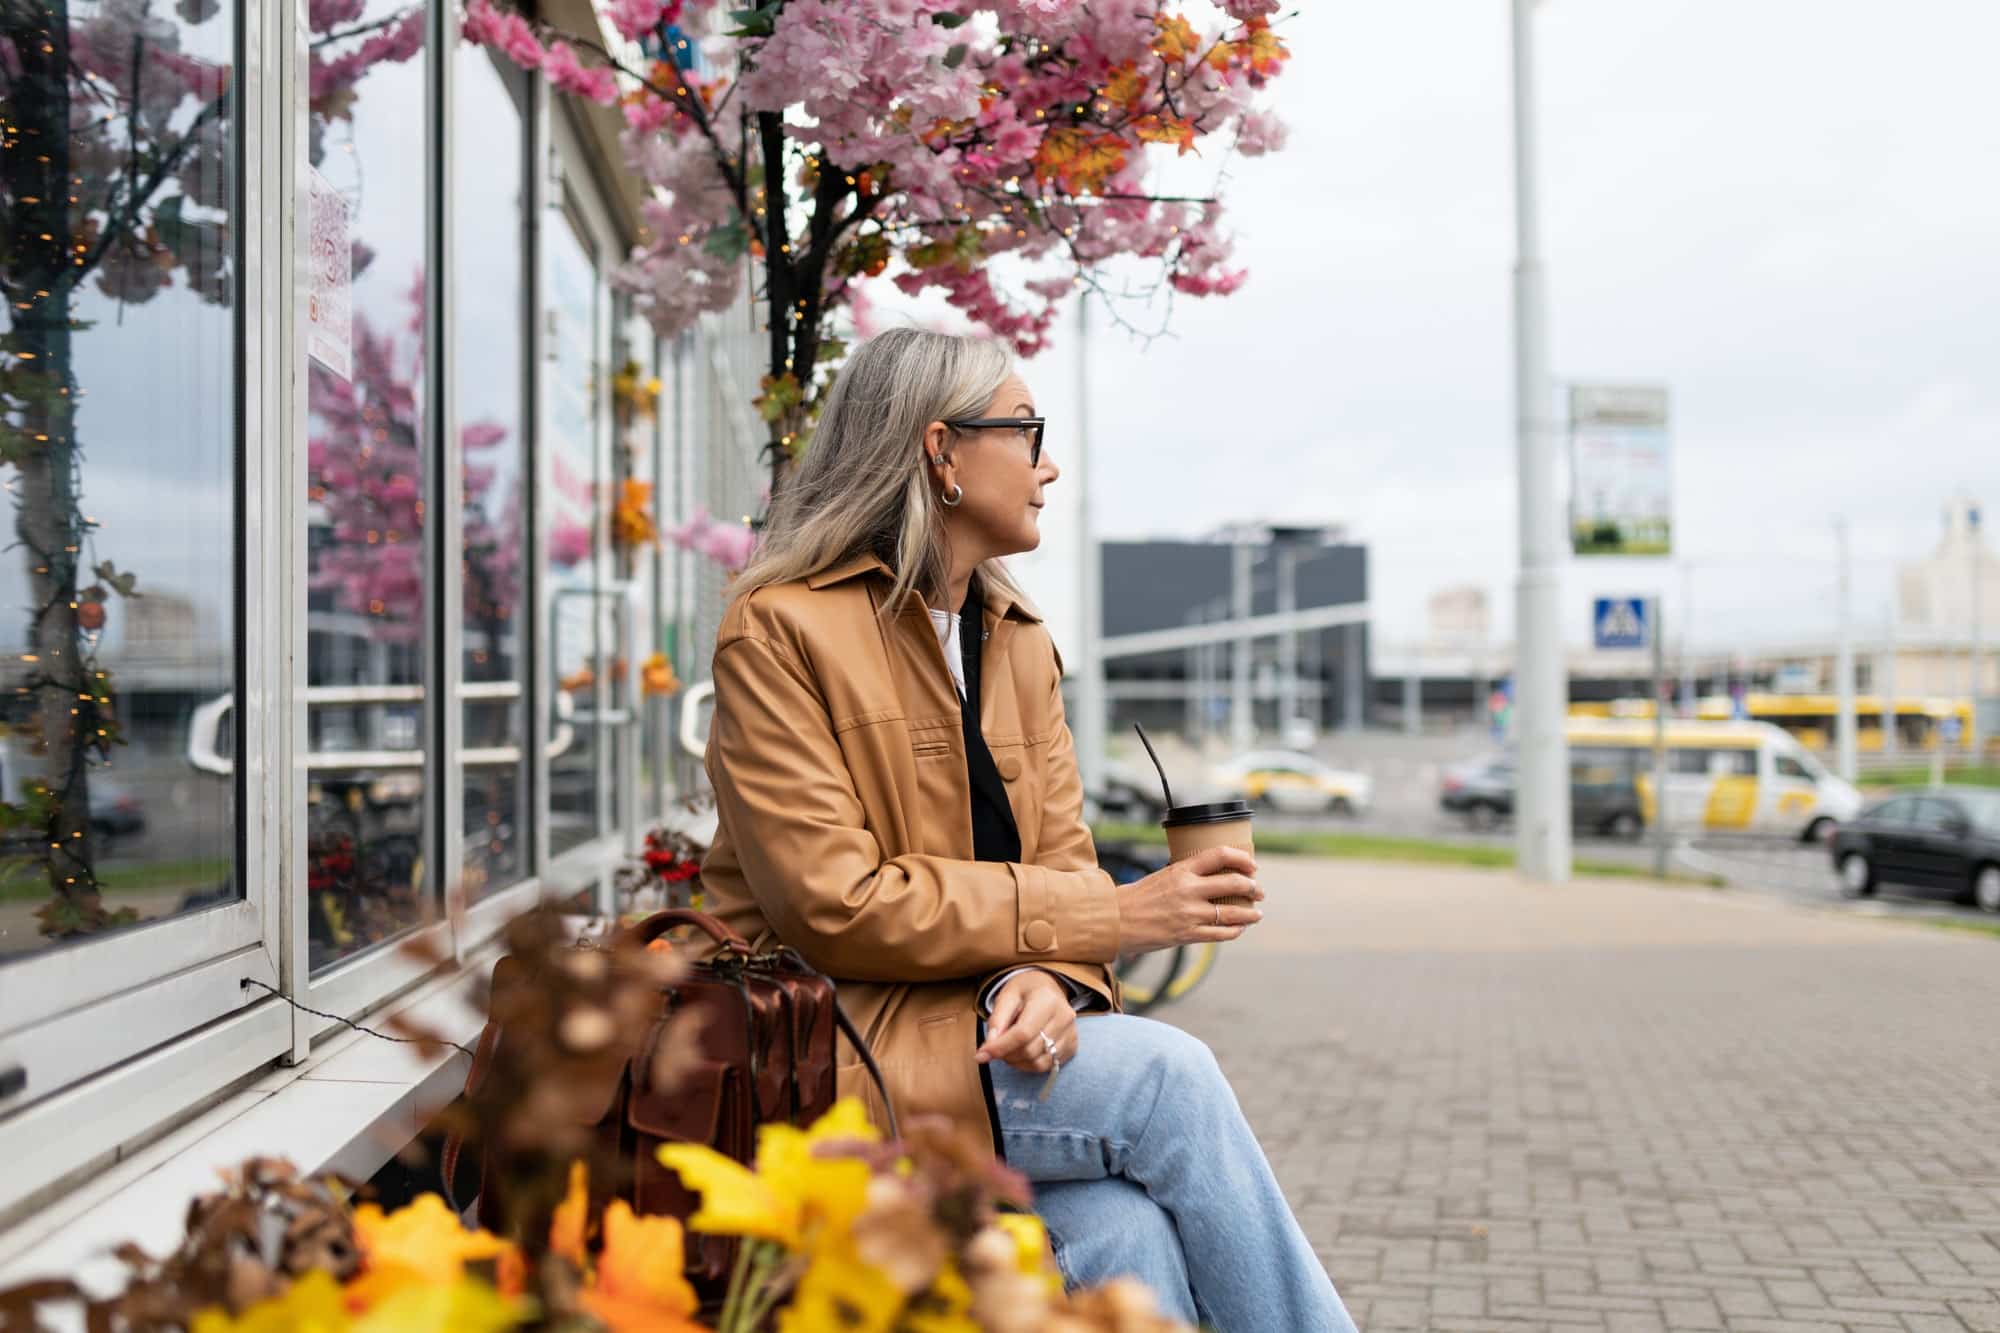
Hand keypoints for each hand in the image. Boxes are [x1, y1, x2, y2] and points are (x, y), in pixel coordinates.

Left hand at [976, 970, 1075, 1073]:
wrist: (1049, 987)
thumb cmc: (1026, 990)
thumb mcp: (1006, 995)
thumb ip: (997, 1021)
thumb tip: (988, 1048)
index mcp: (1047, 1000)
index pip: (1023, 1033)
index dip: (1000, 1047)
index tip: (981, 1055)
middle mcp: (1064, 1018)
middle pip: (1030, 1050)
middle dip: (1006, 1055)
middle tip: (994, 1048)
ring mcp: (1071, 1033)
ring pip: (1039, 1063)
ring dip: (1017, 1062)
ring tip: (1008, 1050)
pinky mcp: (1072, 1046)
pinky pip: (1048, 1066)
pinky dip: (1030, 1065)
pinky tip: (1022, 1052)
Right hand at [1115, 845, 1262, 955]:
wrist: (1115, 920)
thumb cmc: (1137, 897)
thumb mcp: (1163, 876)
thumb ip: (1187, 875)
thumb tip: (1213, 877)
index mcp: (1181, 870)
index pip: (1220, 855)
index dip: (1242, 859)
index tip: (1252, 866)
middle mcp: (1188, 890)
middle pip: (1233, 884)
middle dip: (1253, 888)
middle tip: (1259, 891)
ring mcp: (1189, 914)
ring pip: (1233, 913)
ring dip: (1250, 914)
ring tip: (1257, 914)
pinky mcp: (1187, 935)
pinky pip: (1221, 934)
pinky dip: (1235, 931)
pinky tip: (1239, 928)